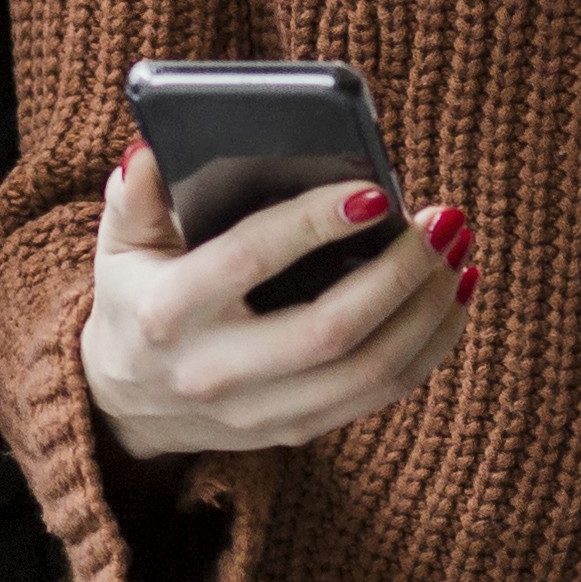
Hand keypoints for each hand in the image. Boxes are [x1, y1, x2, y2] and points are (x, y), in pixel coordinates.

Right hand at [81, 142, 478, 461]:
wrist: (126, 404)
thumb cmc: (138, 298)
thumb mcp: (121, 245)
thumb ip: (135, 196)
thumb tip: (153, 152)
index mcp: (167, 313)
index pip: (249, 261)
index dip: (313, 225)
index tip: (374, 192)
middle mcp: (213, 372)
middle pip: (330, 330)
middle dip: (400, 272)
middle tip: (443, 221)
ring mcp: (259, 412)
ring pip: (369, 369)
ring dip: (430, 309)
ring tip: (459, 251)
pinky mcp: (297, 430)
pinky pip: (382, 393)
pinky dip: (432, 344)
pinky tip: (455, 294)